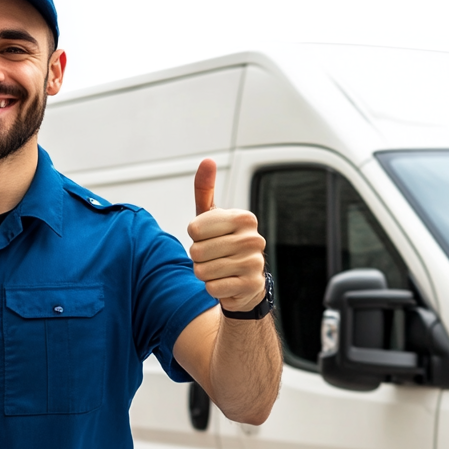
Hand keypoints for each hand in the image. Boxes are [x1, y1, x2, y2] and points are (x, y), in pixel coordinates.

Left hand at [187, 159, 266, 312]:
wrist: (244, 283)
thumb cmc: (223, 244)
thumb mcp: (212, 217)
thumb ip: (205, 189)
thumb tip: (207, 161)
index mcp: (244, 218)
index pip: (194, 229)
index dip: (194, 237)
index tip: (209, 238)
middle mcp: (253, 239)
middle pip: (197, 251)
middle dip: (198, 258)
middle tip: (213, 257)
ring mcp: (254, 263)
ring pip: (203, 271)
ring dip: (204, 274)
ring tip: (219, 270)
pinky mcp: (251, 285)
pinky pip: (213, 287)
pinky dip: (213, 288)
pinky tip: (225, 283)